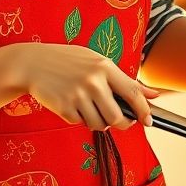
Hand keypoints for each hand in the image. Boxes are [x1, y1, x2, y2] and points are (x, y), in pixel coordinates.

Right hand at [10, 43, 157, 130]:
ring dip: (98, 122)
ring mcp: (78, 95)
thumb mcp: (96, 62)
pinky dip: (79, 119)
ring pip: (99, 125)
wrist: (32, 63)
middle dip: (121, 124)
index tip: (149, 121)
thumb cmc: (68, 61)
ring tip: (89, 108)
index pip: (133, 92)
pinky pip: (80, 123)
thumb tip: (153, 95)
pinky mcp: (64, 108)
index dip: (144, 110)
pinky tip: (72, 104)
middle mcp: (93, 81)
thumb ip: (124, 79)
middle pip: (117, 117)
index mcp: (104, 67)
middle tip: (118, 121)